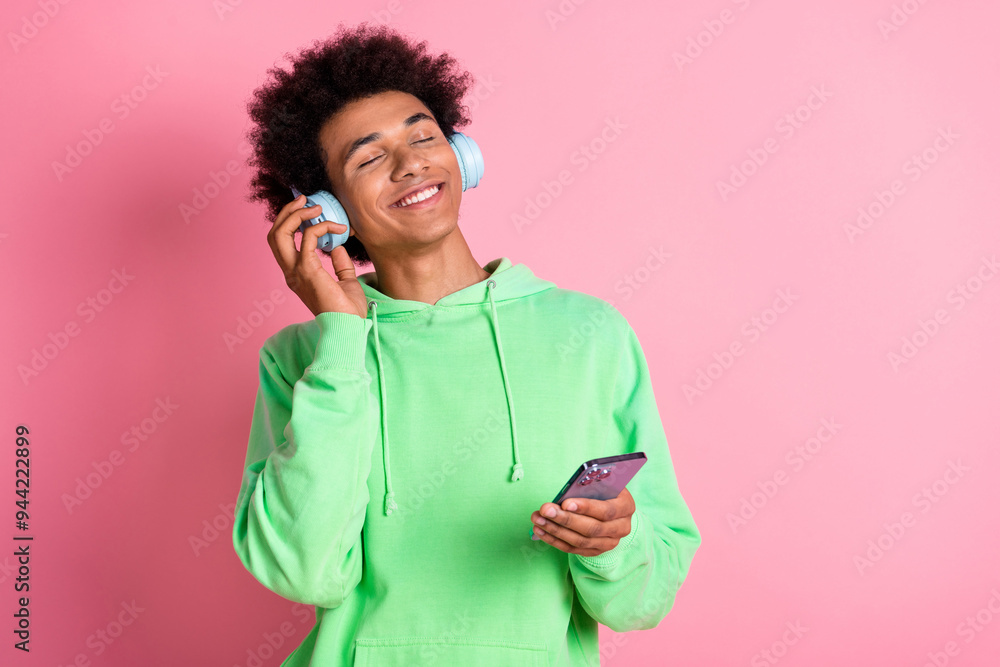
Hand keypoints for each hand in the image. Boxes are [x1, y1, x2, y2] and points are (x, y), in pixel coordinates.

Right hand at [267, 195, 367, 317]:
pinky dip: (321, 226)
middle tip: (304, 200)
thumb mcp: (345, 282)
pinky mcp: (307, 270)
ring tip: (317, 207)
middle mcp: (291, 272)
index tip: (308, 210)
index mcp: (297, 275)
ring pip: (281, 233)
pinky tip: (338, 227)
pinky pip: (307, 237)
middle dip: (287, 212)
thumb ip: (340, 264)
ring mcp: (296, 271)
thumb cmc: (348, 311)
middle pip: (274, 234)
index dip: (290, 222)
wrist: (349, 327)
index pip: (282, 243)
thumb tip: (339, 247)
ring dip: (298, 214)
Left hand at [529, 488, 635, 556]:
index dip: (585, 508)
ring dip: (556, 530)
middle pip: (591, 528)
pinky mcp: (595, 551)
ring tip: (538, 519)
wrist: (615, 509)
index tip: (565, 503)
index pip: (606, 511)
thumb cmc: (606, 490)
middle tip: (545, 510)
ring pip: (580, 541)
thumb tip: (571, 488)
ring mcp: (609, 543)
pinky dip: (554, 540)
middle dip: (565, 519)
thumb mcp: (605, 482)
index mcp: (626, 507)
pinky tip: (540, 530)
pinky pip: (573, 549)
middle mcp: (621, 528)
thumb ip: (593, 484)